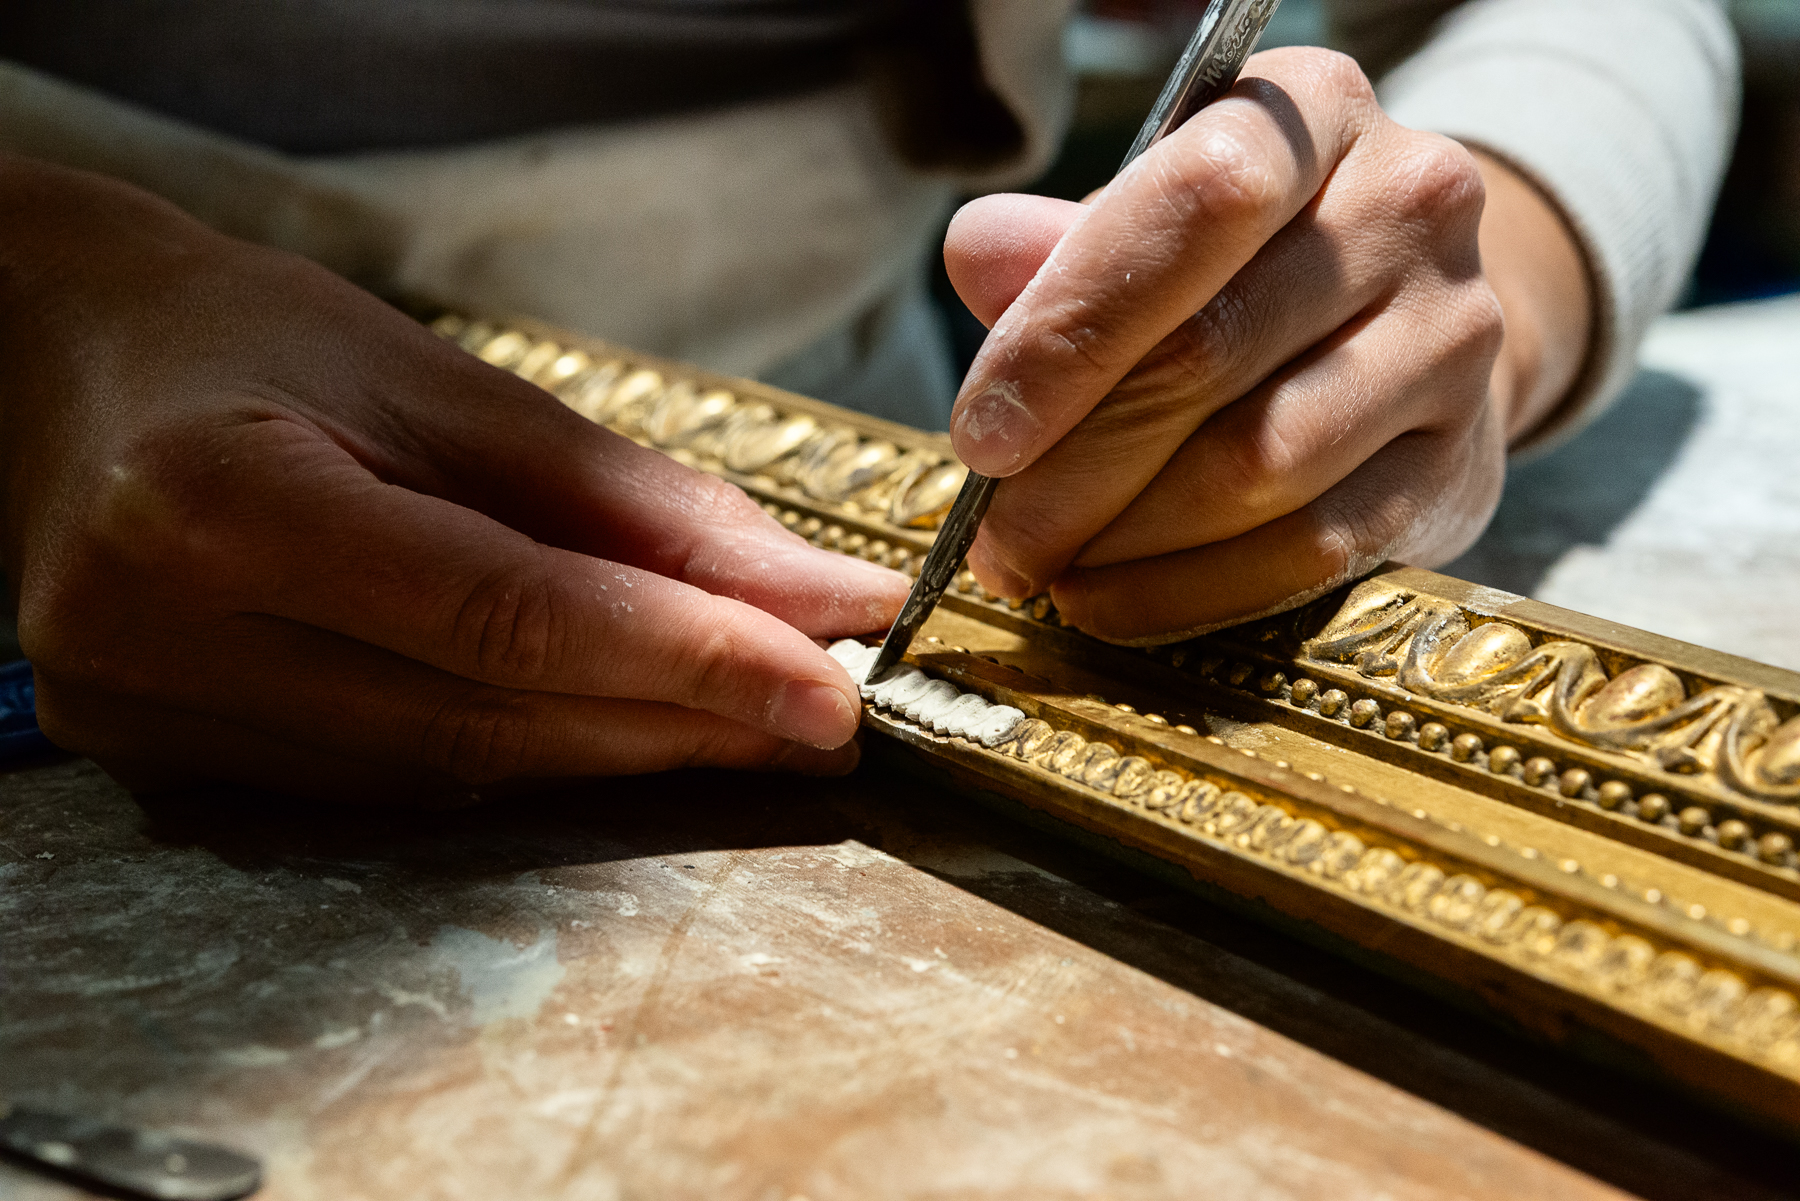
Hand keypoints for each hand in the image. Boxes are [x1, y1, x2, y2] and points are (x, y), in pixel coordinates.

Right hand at [0, 156, 908, 802]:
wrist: (57, 358)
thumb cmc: (247, 338)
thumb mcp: (437, 381)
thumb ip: (621, 499)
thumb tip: (798, 594)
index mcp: (216, 504)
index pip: (505, 618)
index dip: (686, 661)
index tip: (828, 683)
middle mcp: (159, 635)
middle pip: (483, 722)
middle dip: (676, 724)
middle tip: (814, 715)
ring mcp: (147, 717)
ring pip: (445, 775)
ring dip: (614, 755)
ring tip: (740, 727)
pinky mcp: (163, 759)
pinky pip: (388, 785)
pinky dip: (517, 760)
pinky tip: (609, 733)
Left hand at [943, 47, 1590, 642]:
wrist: (1411, 334)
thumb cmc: (1244, 272)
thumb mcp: (1151, 224)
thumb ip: (1062, 245)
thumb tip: (978, 255)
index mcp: (1320, 113)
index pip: (1197, 200)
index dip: (1075, 325)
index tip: (982, 433)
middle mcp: (1410, 205)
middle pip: (1212, 352)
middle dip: (1073, 467)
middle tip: (994, 539)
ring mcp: (1452, 337)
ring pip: (1259, 463)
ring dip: (1124, 538)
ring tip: (1045, 566)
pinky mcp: (1460, 462)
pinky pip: (1310, 548)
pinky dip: (1190, 591)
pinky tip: (1112, 602)